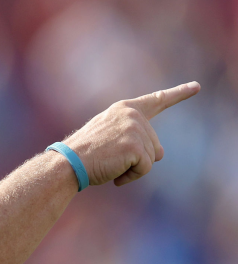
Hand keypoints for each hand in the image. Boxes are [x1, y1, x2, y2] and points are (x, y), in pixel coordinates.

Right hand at [63, 82, 200, 186]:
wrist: (68, 163)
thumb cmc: (84, 155)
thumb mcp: (109, 137)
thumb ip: (134, 138)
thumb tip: (160, 153)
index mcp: (124, 109)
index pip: (156, 101)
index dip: (178, 94)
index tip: (196, 87)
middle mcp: (132, 115)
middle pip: (153, 144)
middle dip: (138, 158)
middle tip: (110, 159)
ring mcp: (135, 129)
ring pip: (151, 158)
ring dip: (133, 168)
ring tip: (109, 165)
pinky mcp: (135, 146)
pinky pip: (146, 168)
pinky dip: (132, 176)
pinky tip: (115, 174)